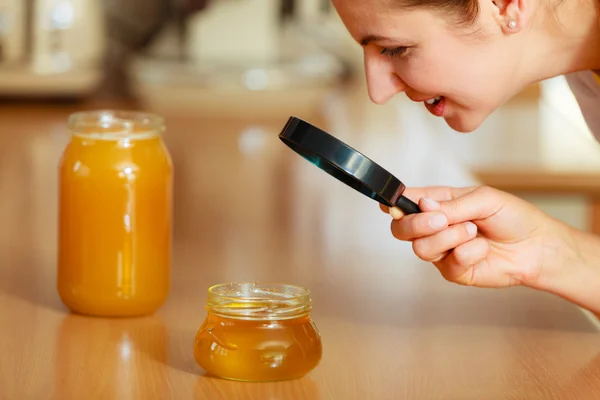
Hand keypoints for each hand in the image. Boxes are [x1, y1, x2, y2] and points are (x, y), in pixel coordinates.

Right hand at [381, 186, 574, 288]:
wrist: (536, 247)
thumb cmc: (512, 217)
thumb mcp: (483, 199)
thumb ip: (451, 204)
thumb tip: (422, 204)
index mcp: (438, 203)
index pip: (406, 202)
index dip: (392, 202)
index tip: (388, 203)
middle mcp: (434, 228)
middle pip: (401, 229)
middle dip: (416, 224)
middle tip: (440, 220)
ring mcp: (442, 251)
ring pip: (421, 248)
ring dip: (448, 237)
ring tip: (473, 231)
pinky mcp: (453, 271)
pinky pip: (448, 263)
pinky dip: (468, 253)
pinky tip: (483, 248)